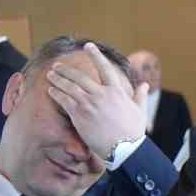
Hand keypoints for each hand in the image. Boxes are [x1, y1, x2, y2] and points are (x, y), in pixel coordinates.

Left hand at [44, 43, 147, 161]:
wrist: (123, 149)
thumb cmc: (133, 132)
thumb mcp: (140, 111)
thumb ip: (140, 96)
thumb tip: (145, 85)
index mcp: (117, 91)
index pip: (104, 68)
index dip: (96, 55)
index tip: (88, 46)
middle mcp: (101, 94)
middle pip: (79, 76)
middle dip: (66, 69)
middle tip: (57, 66)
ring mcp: (88, 104)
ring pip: (68, 86)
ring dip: (57, 79)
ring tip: (50, 75)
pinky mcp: (79, 114)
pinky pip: (63, 100)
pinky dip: (56, 93)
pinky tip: (51, 90)